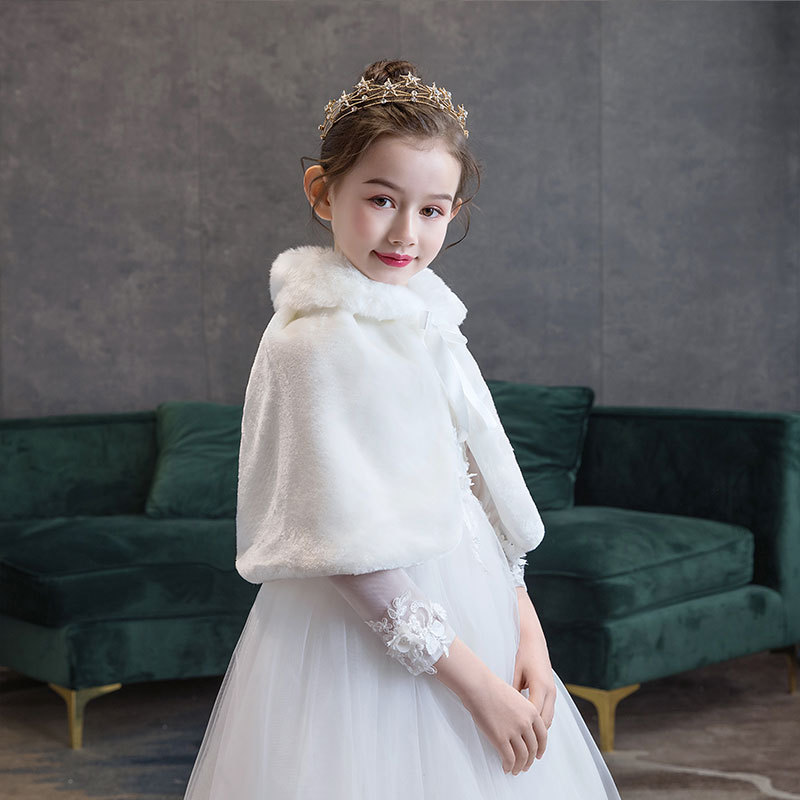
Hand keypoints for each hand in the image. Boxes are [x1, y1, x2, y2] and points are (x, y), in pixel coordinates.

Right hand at [461, 669, 548, 775]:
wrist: (479, 687)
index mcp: (531, 712)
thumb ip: (523, 713)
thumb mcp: (516, 698)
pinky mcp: (500, 738)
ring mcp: (513, 731)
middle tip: (526, 765)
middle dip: (530, 760)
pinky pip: (509, 758)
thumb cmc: (492, 689)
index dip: (541, 748)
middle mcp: (525, 722)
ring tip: (516, 770)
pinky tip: (506, 767)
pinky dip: (509, 766)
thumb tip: (522, 728)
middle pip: (533, 748)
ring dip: (520, 766)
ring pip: (522, 756)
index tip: (538, 754)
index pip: (542, 735)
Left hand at [513, 588, 555, 739]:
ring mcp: (552, 691)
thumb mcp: (514, 672)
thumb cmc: (521, 653)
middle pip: (544, 722)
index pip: (535, 717)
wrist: (532, 637)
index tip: (515, 742)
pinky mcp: (551, 689)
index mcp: (541, 687)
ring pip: (548, 719)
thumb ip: (512, 692)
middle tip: (522, 752)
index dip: (526, 733)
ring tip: (527, 746)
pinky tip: (530, 729)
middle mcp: (550, 691)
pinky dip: (540, 722)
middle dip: (535, 738)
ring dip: (539, 732)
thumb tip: (504, 712)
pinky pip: (547, 711)